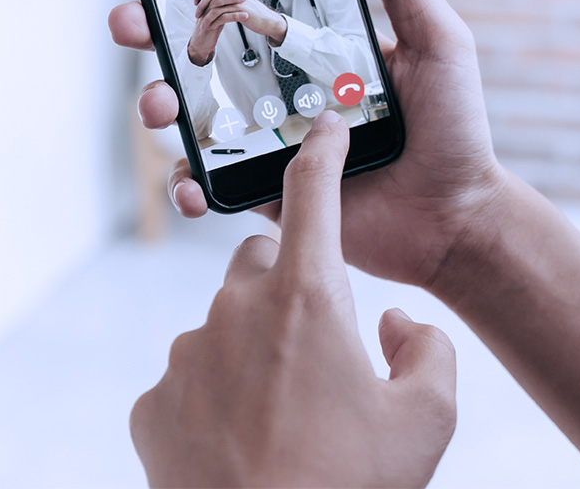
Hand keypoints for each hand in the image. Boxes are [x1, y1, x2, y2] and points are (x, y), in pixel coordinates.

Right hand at [110, 0, 509, 288]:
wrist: (457, 218)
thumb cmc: (455, 127)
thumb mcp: (438, 42)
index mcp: (319, 50)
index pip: (252, 11)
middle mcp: (288, 92)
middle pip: (205, 59)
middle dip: (156, 40)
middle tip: (133, 27)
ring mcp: (274, 143)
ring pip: (197, 120)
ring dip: (161, 106)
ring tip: (160, 105)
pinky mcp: (271, 194)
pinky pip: (216, 185)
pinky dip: (189, 184)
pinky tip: (192, 181)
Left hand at [130, 111, 456, 487]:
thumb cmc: (352, 485)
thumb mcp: (427, 418)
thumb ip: (426, 347)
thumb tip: (394, 323)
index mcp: (309, 299)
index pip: (315, 195)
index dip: (324, 151)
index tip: (327, 126)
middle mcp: (237, 312)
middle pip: (263, 259)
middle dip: (290, 280)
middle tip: (321, 339)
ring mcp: (187, 356)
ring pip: (225, 321)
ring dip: (254, 345)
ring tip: (288, 411)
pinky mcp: (153, 404)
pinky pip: (191, 376)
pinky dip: (217, 393)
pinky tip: (245, 439)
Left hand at [186, 0, 286, 65]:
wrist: (267, 20)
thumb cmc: (253, 13)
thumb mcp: (239, 1)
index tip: (197, 1)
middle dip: (201, 3)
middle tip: (197, 14)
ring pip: (214, 2)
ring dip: (206, 14)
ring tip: (202, 23)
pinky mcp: (240, 10)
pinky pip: (221, 13)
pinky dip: (213, 21)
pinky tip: (210, 27)